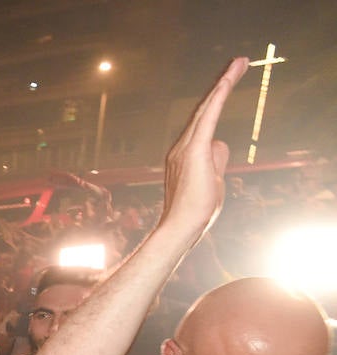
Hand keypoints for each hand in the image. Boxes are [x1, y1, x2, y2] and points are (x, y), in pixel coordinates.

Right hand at [159, 57, 248, 236]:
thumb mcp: (213, 180)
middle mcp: (180, 147)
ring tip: (240, 63)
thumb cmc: (196, 210)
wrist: (182, 225)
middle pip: (204, 109)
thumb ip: (216, 159)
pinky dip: (218, 97)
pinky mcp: (193, 150)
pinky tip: (227, 80)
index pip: (203, 122)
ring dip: (224, 83)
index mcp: (184, 155)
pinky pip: (208, 117)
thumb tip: (219, 143)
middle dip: (221, 84)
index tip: (227, 82)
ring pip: (208, 109)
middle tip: (238, 62)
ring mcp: (184, 148)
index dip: (215, 100)